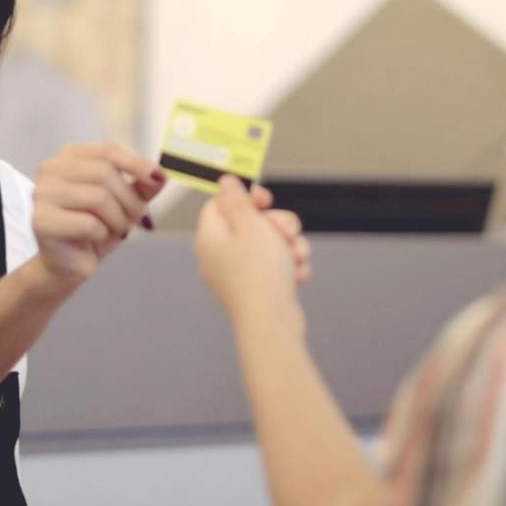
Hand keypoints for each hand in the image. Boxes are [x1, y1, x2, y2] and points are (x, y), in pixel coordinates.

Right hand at [33, 143, 165, 283]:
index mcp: (70, 156)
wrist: (68, 263)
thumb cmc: (94, 228)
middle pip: (105, 173)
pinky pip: (88, 224)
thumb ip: (141, 186)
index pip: (110, 150)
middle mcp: (51, 169)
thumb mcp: (123, 202)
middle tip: (135, 219)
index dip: (138, 164)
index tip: (157, 179)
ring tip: (114, 231)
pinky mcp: (41, 221)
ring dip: (117, 220)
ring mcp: (42, 194)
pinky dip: (101, 235)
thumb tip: (160, 176)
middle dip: (129, 200)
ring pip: (98, 198)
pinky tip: (93, 241)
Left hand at [194, 176, 311, 323]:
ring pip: (270, 243)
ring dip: (290, 246)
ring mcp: (238, 274)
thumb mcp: (250, 225)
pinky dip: (289, 267)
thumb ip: (237, 200)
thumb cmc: (260, 274)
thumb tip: (225, 182)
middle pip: (250, 223)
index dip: (247, 198)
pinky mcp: (256, 289)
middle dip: (278, 224)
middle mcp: (219, 255)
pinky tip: (295, 277)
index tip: (266, 200)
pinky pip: (276, 266)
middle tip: (286, 234)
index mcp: (210, 237)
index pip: (221, 203)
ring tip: (295, 259)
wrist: (272, 323)